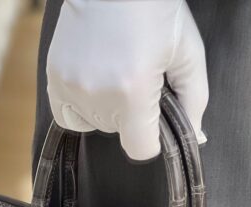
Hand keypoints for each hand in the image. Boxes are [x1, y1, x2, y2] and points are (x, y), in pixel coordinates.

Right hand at [47, 0, 208, 161]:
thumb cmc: (154, 8)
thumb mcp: (187, 54)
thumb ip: (194, 102)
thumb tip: (195, 137)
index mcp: (133, 92)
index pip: (140, 149)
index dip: (151, 136)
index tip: (155, 117)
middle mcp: (98, 95)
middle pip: (118, 134)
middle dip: (131, 115)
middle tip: (137, 78)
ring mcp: (72, 86)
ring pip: (94, 124)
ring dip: (106, 109)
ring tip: (115, 72)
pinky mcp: (55, 75)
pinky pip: (67, 115)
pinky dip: (80, 107)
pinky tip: (94, 84)